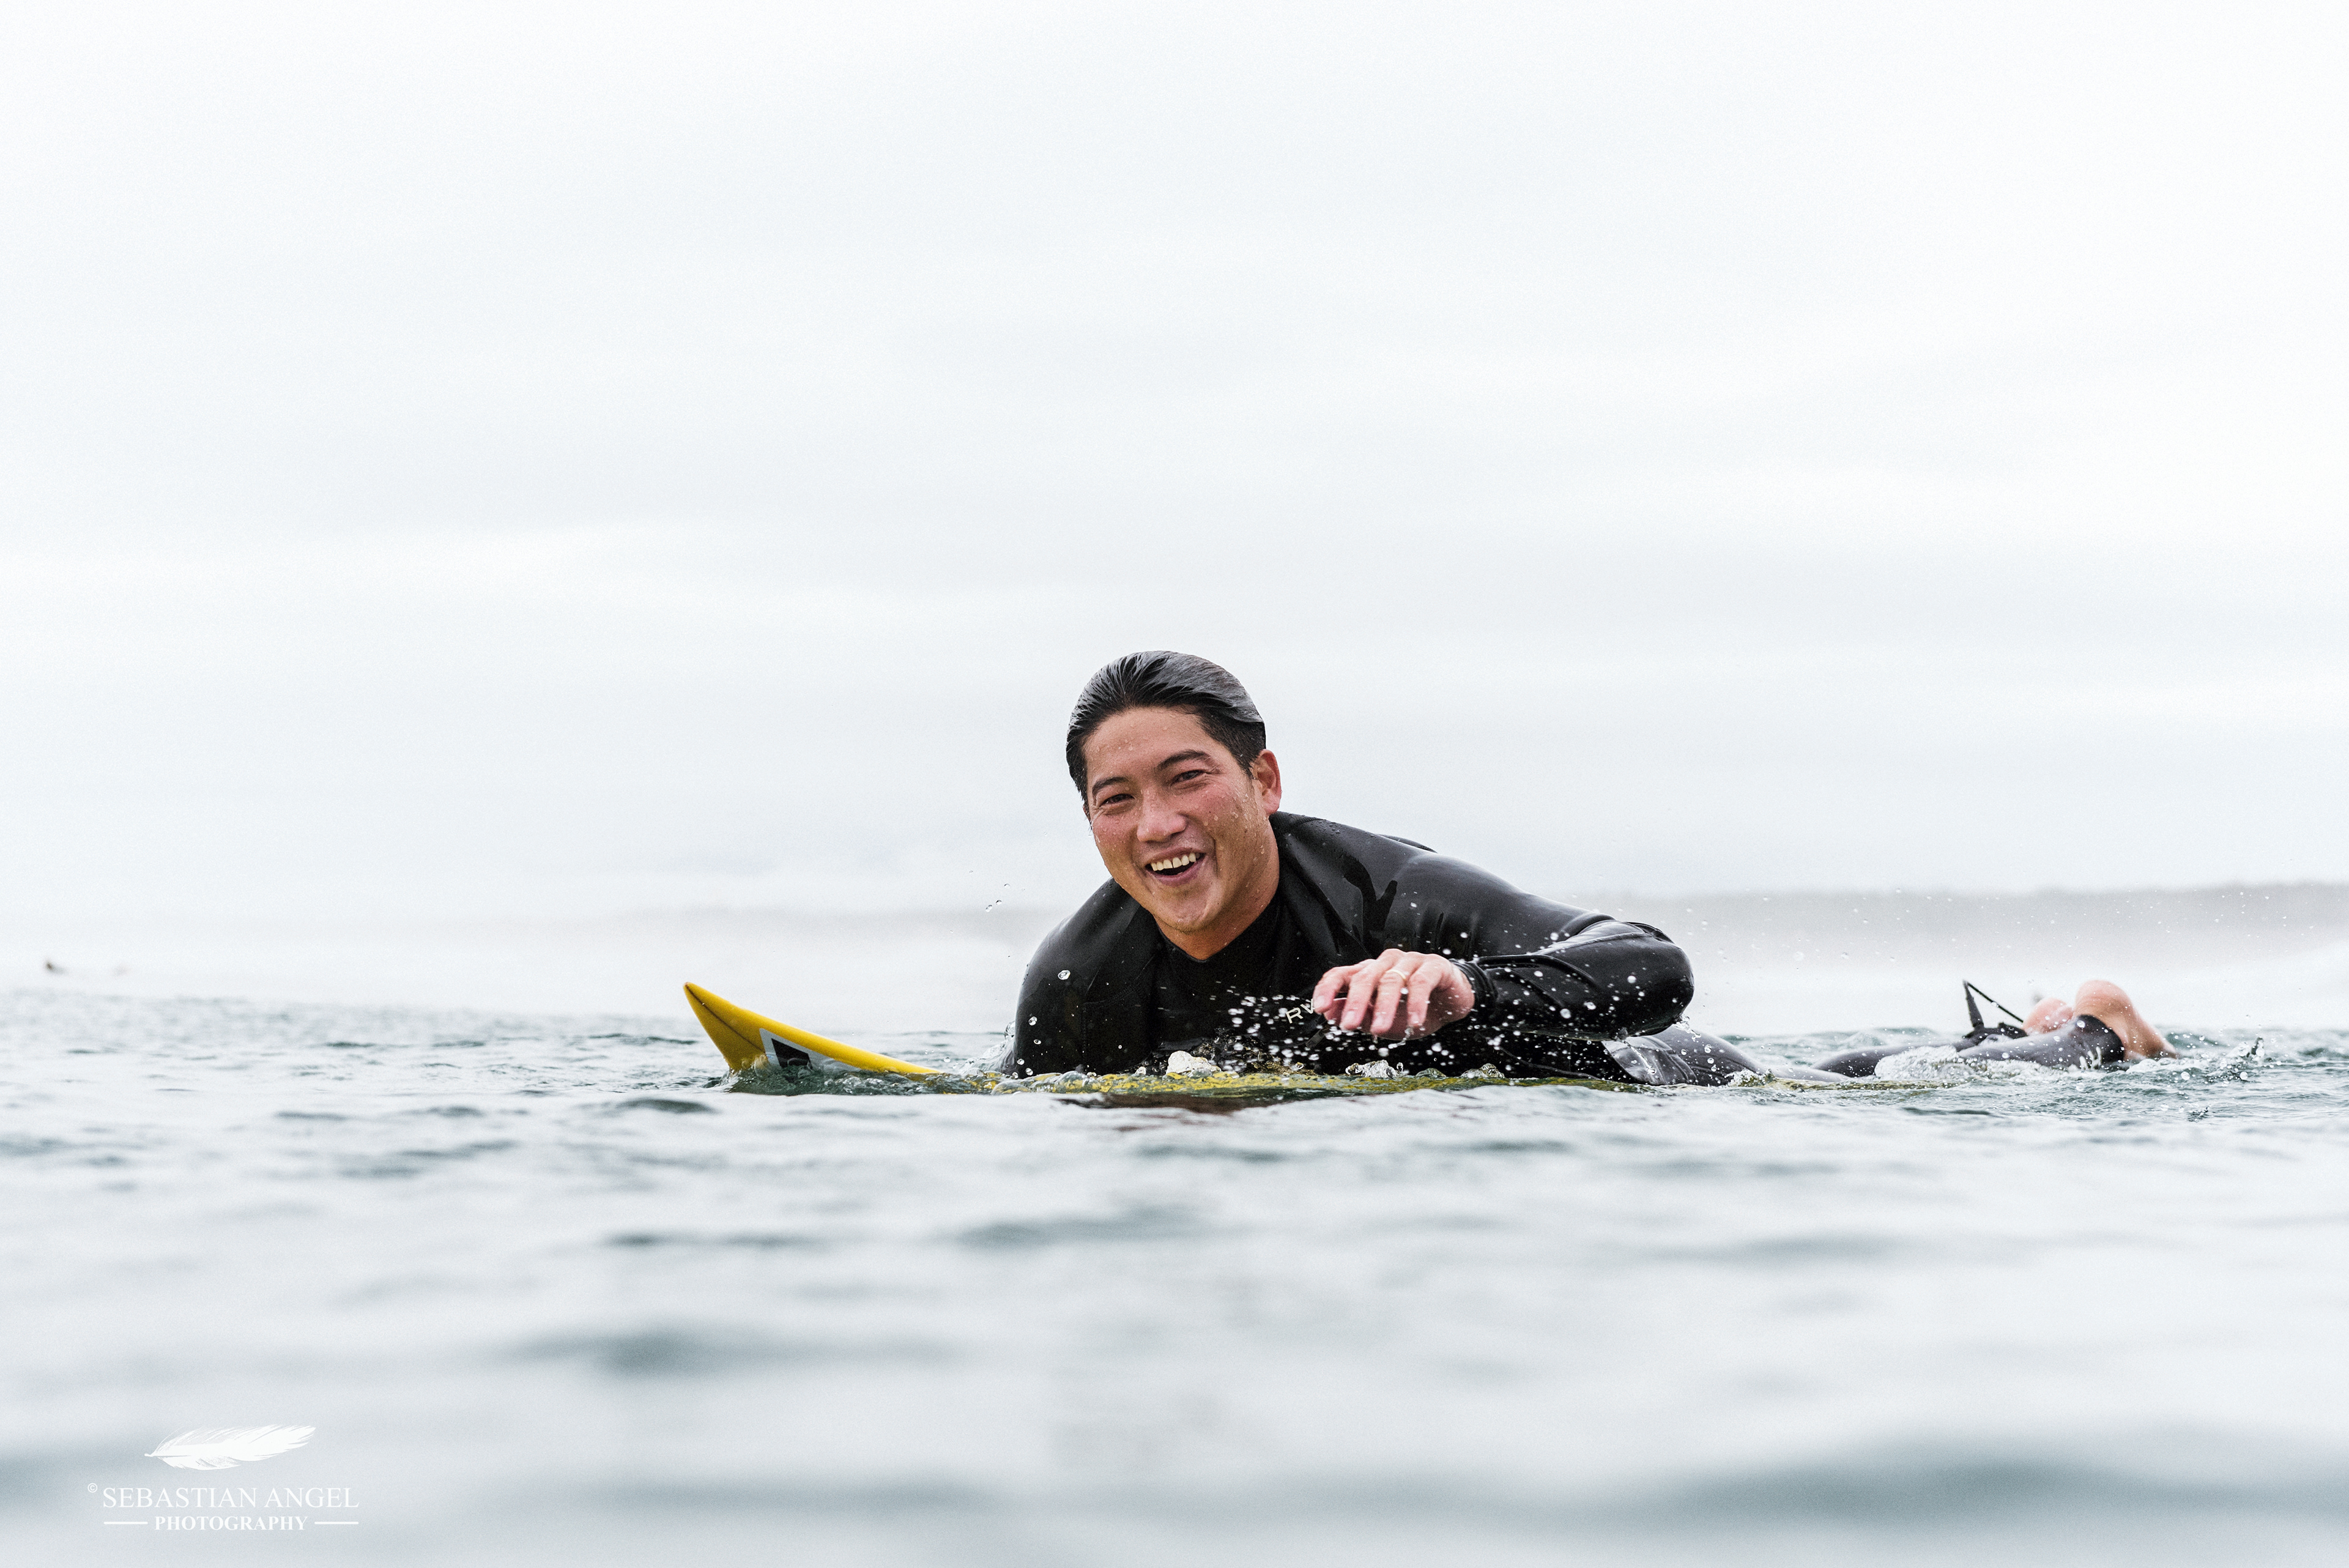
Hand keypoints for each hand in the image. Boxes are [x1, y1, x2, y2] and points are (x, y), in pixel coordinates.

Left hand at [1311, 948, 1476, 1039]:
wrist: (1453, 1002)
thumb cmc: (1414, 1009)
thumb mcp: (1383, 1020)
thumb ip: (1359, 1016)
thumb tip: (1332, 1014)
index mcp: (1368, 973)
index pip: (1341, 975)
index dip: (1328, 989)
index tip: (1320, 1008)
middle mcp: (1385, 964)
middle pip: (1364, 977)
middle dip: (1355, 1003)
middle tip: (1349, 1025)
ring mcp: (1409, 961)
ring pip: (1391, 980)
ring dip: (1384, 1007)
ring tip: (1381, 1029)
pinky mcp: (1434, 966)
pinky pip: (1421, 982)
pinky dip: (1415, 1004)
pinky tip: (1414, 1022)